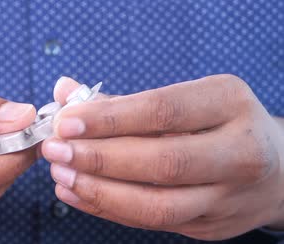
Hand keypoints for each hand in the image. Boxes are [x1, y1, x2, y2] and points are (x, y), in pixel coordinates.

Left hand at [42, 75, 283, 239]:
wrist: (275, 168)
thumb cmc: (216, 122)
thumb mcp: (183, 97)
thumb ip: (122, 98)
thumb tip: (65, 91)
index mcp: (229, 103)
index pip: (163, 111)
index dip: (110, 118)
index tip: (66, 121)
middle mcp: (239, 151)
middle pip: (163, 161)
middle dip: (100, 158)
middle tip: (55, 151)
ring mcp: (229, 195)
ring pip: (158, 204)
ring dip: (100, 191)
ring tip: (61, 176)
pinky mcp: (212, 226)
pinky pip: (153, 222)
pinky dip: (108, 209)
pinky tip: (76, 194)